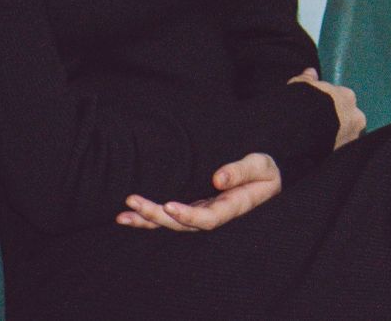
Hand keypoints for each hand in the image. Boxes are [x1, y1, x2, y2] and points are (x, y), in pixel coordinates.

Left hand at [118, 152, 279, 231]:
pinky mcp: (193, 209)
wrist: (266, 178)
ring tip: (123, 214)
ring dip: (146, 219)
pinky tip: (127, 216)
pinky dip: (147, 219)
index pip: (208, 219)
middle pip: (181, 224)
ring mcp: (202, 214)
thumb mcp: (261, 165)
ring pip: (171, 223)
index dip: (188, 215)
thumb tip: (217, 178)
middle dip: (156, 215)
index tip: (169, 205)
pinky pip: (168, 217)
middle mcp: (214, 216)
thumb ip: (242, 170)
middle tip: (134, 201)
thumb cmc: (265, 171)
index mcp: (233, 208)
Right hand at [293, 69, 363, 147]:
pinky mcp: (346, 153)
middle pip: (348, 118)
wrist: (299, 132)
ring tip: (319, 143)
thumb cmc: (300, 104)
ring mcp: (354, 136)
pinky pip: (340, 150)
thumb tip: (311, 72)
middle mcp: (356, 116)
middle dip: (337, 122)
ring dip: (337, 137)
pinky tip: (320, 154)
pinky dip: (333, 150)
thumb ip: (306, 79)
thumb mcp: (299, 87)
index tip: (318, 111)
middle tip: (320, 128)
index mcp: (347, 96)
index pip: (341, 99)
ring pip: (346, 135)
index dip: (328, 105)